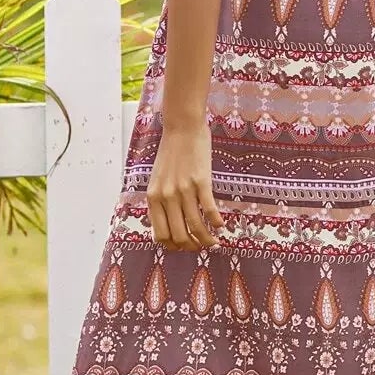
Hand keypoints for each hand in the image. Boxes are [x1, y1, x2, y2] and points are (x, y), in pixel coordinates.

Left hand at [146, 122, 224, 251]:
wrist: (182, 127)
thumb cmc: (171, 152)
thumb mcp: (158, 179)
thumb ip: (161, 200)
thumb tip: (170, 223)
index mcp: (154, 197)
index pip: (161, 234)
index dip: (173, 246)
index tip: (184, 246)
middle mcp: (166, 196)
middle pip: (179, 236)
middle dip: (192, 247)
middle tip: (202, 246)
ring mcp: (184, 189)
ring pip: (196, 226)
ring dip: (207, 239)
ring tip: (215, 242)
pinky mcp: (201, 181)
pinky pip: (209, 209)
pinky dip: (216, 222)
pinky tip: (221, 225)